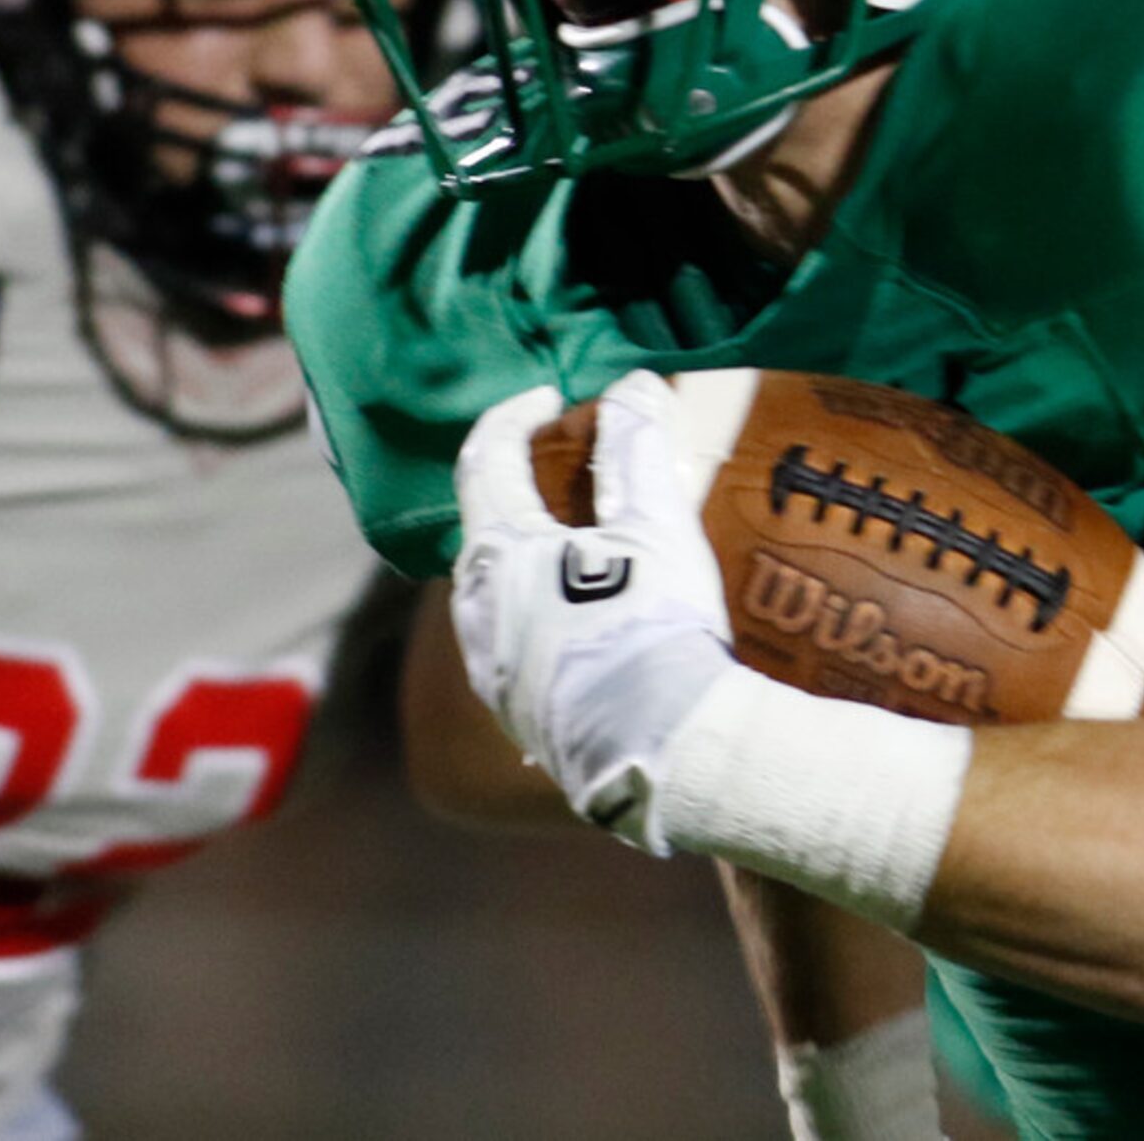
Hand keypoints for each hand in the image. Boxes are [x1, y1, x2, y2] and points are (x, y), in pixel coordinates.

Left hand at [450, 370, 734, 850]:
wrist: (666, 756)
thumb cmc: (653, 630)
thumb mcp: (655, 526)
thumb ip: (636, 448)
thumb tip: (632, 387)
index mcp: (497, 556)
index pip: (486, 460)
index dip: (514, 418)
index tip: (550, 399)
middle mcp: (477, 613)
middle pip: (487, 527)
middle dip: (523, 488)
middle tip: (570, 467)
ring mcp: (493, 672)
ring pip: (498, 590)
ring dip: (531, 555)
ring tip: (586, 544)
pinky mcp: (519, 717)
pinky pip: (518, 643)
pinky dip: (544, 609)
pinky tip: (590, 620)